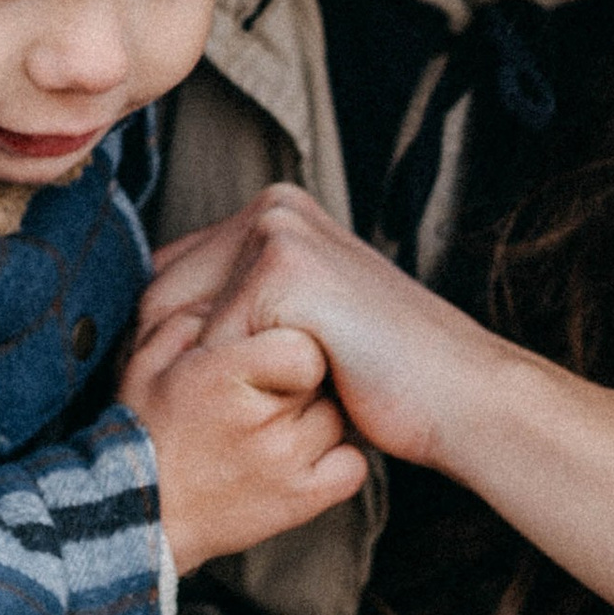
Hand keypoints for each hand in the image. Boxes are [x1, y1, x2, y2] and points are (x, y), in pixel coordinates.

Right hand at [118, 297, 367, 576]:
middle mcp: (261, 421)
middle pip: (322, 378)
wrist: (139, 514)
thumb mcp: (148, 362)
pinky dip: (339, 459)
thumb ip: (188, 319)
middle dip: (303, 378)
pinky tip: (307, 455)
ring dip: (318, 415)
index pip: (302, 346)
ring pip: (338, 417)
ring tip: (281, 423)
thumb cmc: (144, 431)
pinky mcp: (301, 501)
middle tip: (274, 388)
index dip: (295, 343)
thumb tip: (233, 294)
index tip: (275, 351)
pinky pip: (352, 466)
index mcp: (222, 378)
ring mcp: (285, 464)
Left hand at [141, 186, 507, 474]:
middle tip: (213, 407)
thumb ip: (244, 304)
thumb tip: (156, 327)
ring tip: (250, 407)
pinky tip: (276, 407)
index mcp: (276, 209)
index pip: (169, 275)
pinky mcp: (285, 272)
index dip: (164, 343)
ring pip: (181, 327)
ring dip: (205, 381)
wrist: (457, 395)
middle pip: (162, 297)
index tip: (185, 390)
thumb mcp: (300, 321)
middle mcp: (274, 207)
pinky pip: (213, 350)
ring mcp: (279, 233)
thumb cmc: (380, 373)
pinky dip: (233, 392)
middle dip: (173, 361)